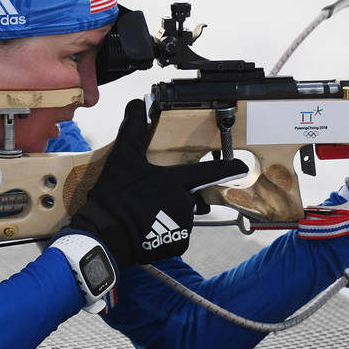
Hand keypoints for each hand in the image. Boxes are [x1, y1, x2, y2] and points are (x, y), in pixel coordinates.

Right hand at [63, 99, 246, 267]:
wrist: (107, 232)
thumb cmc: (117, 195)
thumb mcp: (123, 158)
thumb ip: (133, 130)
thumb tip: (136, 104)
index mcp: (177, 181)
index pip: (211, 170)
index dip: (229, 167)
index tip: (242, 165)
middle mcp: (185, 203)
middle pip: (190, 195)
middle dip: (176, 194)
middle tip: (151, 196)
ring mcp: (183, 225)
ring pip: (182, 215)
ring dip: (169, 213)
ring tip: (144, 213)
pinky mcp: (177, 244)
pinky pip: (175, 235)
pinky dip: (164, 233)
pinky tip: (146, 229)